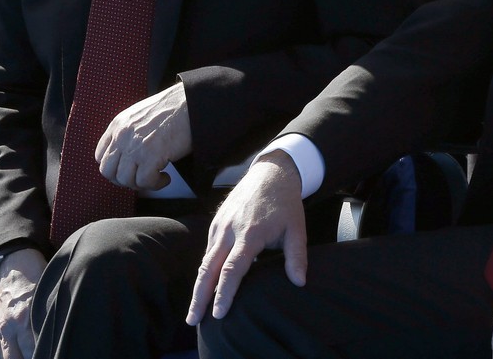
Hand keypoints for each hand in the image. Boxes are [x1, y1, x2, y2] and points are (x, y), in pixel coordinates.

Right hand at [0, 248, 45, 358]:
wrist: (11, 264)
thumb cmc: (35, 276)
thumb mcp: (48, 294)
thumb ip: (49, 316)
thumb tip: (61, 332)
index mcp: (26, 317)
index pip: (35, 349)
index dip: (47, 352)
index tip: (55, 353)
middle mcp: (10, 327)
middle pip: (20, 358)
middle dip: (34, 358)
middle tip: (47, 355)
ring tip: (33, 357)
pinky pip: (1, 352)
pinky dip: (11, 356)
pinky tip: (21, 356)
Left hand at [95, 81, 191, 190]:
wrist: (192, 102)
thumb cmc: (174, 108)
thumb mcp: (142, 115)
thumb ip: (129, 131)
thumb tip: (128, 152)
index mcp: (118, 124)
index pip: (100, 155)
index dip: (114, 167)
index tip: (126, 169)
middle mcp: (122, 136)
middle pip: (108, 171)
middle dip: (123, 180)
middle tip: (139, 178)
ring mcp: (135, 146)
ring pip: (125, 180)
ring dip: (141, 184)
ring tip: (156, 177)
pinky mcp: (151, 156)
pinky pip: (145, 182)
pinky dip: (155, 184)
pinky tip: (165, 178)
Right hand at [187, 150, 306, 325]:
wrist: (271, 173)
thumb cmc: (286, 203)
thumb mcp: (297, 228)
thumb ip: (297, 256)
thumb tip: (299, 282)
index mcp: (250, 234)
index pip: (232, 270)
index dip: (224, 293)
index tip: (219, 314)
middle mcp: (229, 231)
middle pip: (209, 269)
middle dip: (199, 297)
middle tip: (193, 320)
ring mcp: (220, 226)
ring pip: (205, 260)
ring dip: (198, 285)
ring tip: (195, 309)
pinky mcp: (216, 222)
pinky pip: (208, 249)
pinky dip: (205, 268)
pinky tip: (205, 284)